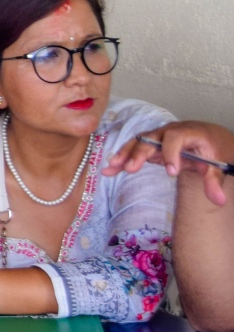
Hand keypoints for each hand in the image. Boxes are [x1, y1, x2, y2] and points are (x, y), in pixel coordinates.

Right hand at [105, 121, 233, 205]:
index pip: (176, 137)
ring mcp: (158, 136)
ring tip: (111, 168)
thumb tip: (219, 201)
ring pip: (139, 142)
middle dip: (139, 153)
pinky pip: (136, 148)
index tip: (172, 172)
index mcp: (189, 132)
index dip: (171, 153)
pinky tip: (111, 169)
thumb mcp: (219, 164)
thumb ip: (215, 181)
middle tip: (130, 169)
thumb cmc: (215, 149)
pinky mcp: (152, 144)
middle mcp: (170, 130)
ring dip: (125, 154)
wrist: (210, 137)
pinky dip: (124, 158)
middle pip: (151, 138)